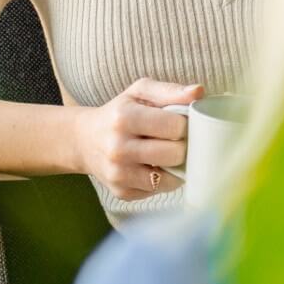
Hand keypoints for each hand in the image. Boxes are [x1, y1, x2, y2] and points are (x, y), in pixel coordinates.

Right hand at [73, 78, 201, 199]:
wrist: (85, 140)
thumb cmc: (119, 113)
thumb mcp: (139, 92)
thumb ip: (169, 90)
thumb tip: (198, 92)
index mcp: (123, 118)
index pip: (175, 126)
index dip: (184, 124)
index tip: (179, 122)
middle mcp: (118, 148)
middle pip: (175, 154)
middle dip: (182, 146)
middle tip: (175, 140)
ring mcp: (118, 174)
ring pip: (170, 178)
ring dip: (175, 166)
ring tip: (166, 153)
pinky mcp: (122, 193)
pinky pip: (159, 191)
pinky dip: (162, 180)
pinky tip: (153, 167)